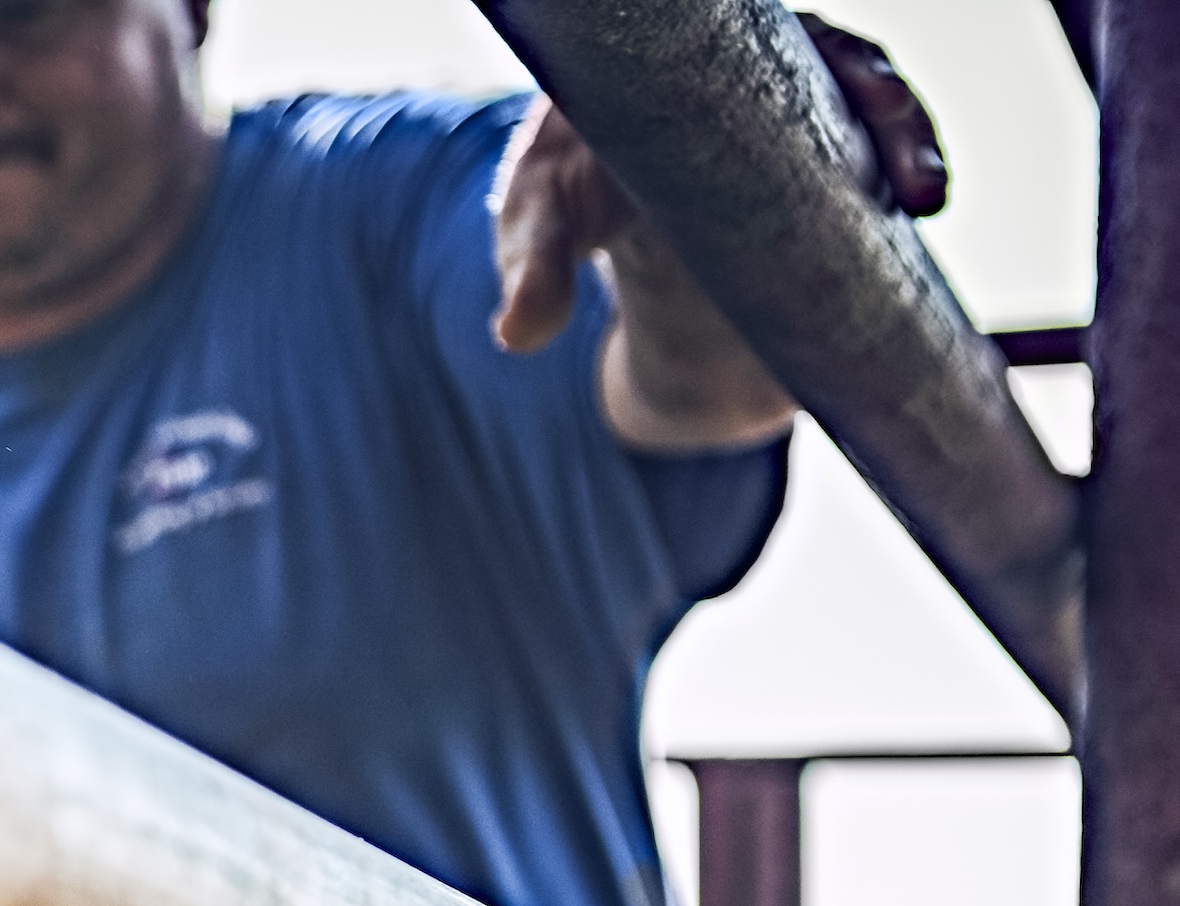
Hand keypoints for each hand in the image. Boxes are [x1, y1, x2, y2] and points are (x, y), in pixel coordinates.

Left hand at [492, 14, 947, 357]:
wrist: (586, 209)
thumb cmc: (559, 193)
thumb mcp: (537, 226)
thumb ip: (531, 269)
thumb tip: (518, 334)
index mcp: (684, 55)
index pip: (761, 33)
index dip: (813, 52)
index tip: (851, 88)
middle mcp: (750, 63)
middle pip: (834, 59)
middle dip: (881, 100)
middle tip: (905, 160)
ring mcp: (790, 102)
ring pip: (865, 102)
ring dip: (906, 140)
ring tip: (925, 196)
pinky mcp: (814, 146)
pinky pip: (867, 148)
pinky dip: (899, 172)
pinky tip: (922, 208)